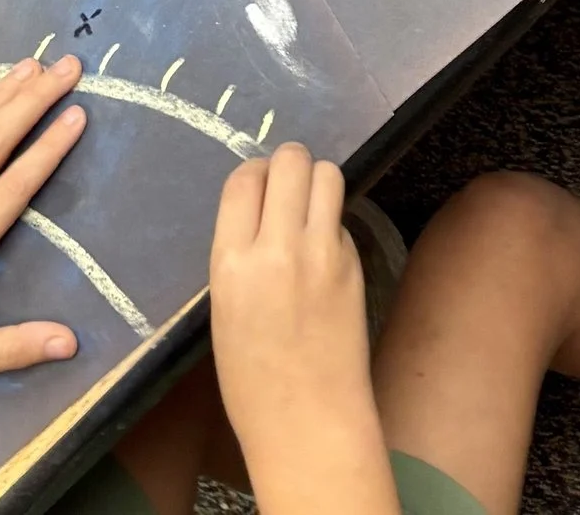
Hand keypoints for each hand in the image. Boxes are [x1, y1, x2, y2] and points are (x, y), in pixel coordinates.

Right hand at [210, 148, 397, 514]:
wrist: (307, 419)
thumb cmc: (251, 379)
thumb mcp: (224, 309)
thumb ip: (240, 253)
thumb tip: (259, 209)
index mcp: (232, 262)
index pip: (244, 178)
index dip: (253, 175)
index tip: (258, 189)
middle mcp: (278, 246)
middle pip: (290, 160)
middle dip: (289, 165)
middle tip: (287, 188)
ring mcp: (322, 252)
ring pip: (327, 173)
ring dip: (317, 181)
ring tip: (310, 207)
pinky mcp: (355, 261)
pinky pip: (342, 218)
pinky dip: (333, 223)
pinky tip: (325, 252)